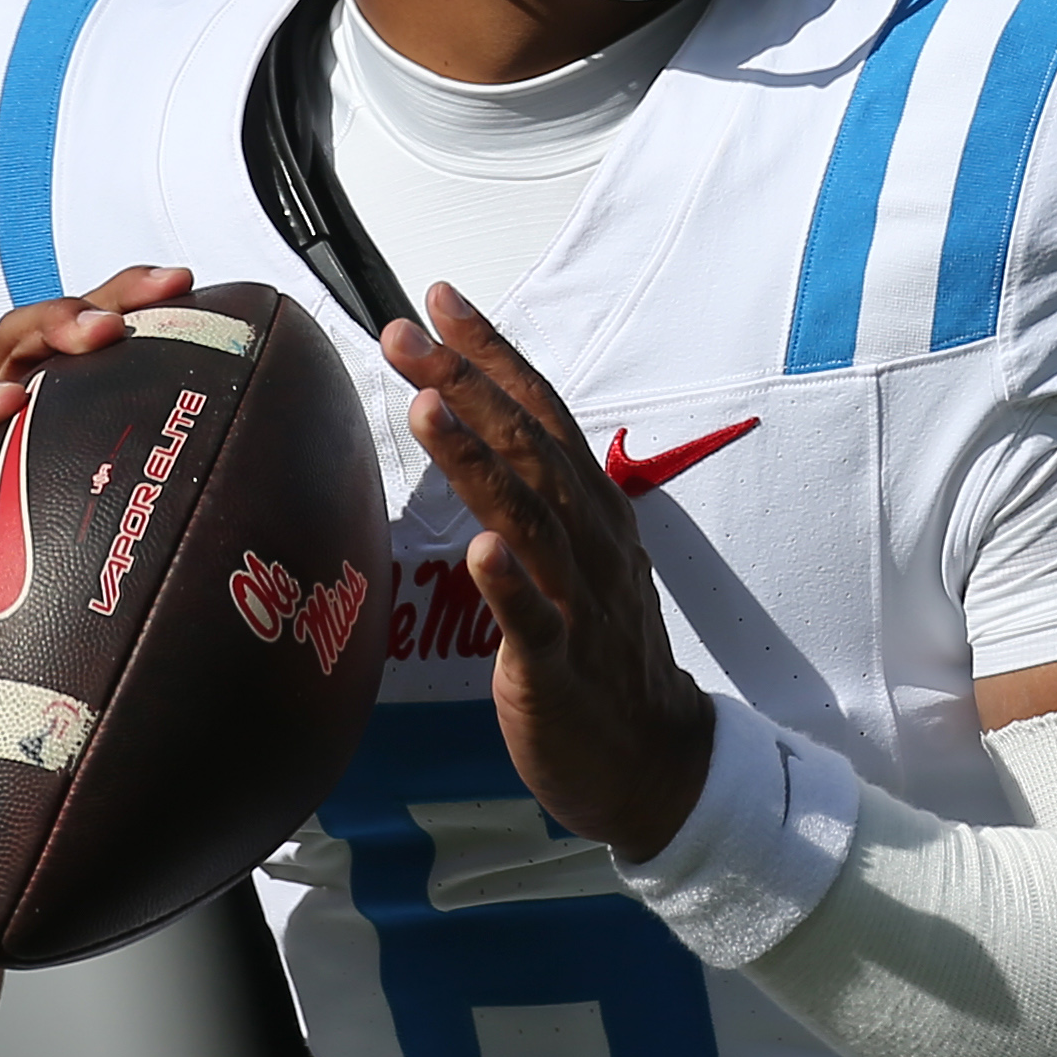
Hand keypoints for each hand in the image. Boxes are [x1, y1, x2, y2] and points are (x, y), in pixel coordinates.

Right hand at [0, 264, 198, 710]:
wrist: (3, 671)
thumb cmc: (89, 584)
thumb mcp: (152, 534)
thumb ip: (210, 512)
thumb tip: (330, 527)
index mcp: (60, 408)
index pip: (87, 328)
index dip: (126, 292)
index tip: (181, 281)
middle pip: (13, 343)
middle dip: (57, 323)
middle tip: (105, 332)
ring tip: (8, 404)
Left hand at [383, 282, 713, 859]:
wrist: (654, 758)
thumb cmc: (601, 653)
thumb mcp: (576, 556)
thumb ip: (535, 494)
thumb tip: (481, 425)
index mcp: (590, 508)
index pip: (539, 410)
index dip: (491, 352)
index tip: (438, 298)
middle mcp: (589, 540)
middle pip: (527, 446)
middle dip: (465, 384)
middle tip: (402, 333)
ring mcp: (578, 602)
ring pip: (528, 519)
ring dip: (479, 461)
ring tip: (428, 407)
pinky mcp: (560, 669)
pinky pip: (536, 622)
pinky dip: (509, 585)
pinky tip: (481, 552)